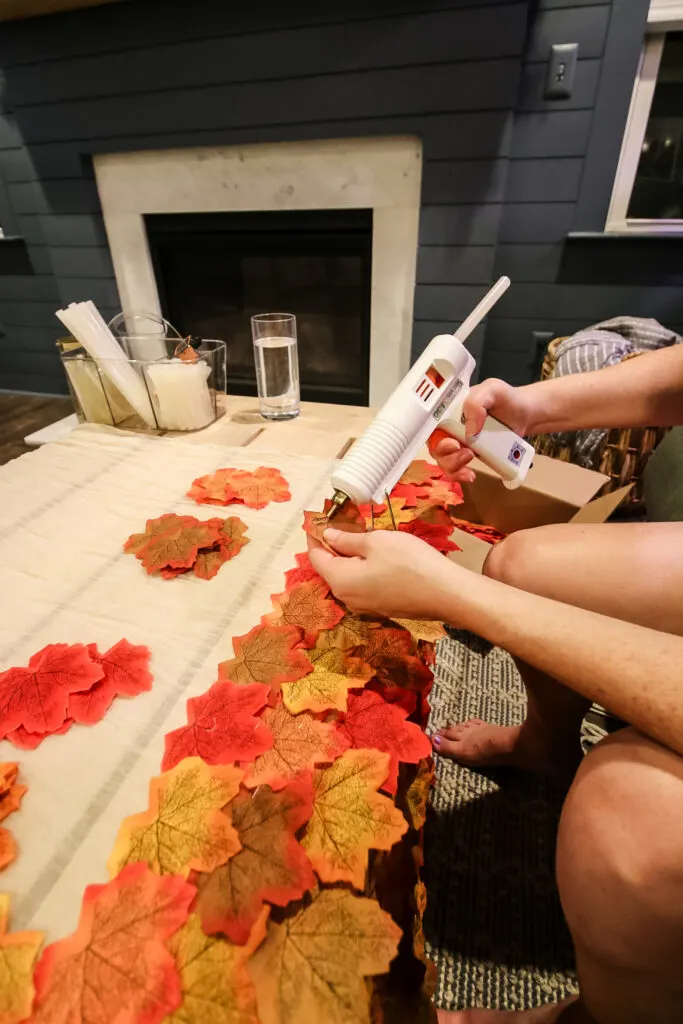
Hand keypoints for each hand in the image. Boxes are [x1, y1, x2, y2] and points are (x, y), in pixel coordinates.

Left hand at [307, 528, 459, 620]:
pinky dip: (363, 569)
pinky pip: (364, 585)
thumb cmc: (409, 563)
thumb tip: (328, 536)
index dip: (314, 537)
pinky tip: (375, 556)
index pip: (316, 557)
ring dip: (349, 558)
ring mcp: (366, 606)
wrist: (446, 593)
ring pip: (348, 578)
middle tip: (339, 523)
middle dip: (331, 546)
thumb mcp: (376, 541)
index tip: (316, 520)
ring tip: (358, 536)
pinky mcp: (383, 607)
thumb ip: (347, 540)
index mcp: (340, 581)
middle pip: (331, 569)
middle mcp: (348, 598)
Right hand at [431, 378, 537, 483]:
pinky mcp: (467, 455)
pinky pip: (456, 470)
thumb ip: (477, 403)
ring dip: (453, 465)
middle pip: (434, 445)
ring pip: (442, 460)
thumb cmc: (506, 398)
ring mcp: (458, 442)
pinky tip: (470, 475)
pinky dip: (459, 475)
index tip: (452, 443)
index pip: (430, 424)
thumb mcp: (492, 390)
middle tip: (467, 452)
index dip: (435, 437)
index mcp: (449, 409)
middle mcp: (450, 427)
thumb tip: (469, 432)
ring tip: (471, 458)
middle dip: (446, 454)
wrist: (525, 415)